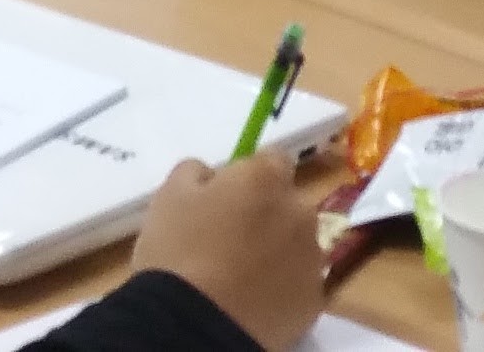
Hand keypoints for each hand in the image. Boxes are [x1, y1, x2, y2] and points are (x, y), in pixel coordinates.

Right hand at [129, 145, 330, 350]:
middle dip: (267, 214)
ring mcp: (312, 258)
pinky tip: (254, 300)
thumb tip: (214, 176)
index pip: (273, 158)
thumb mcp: (169, 196)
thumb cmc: (178, 252)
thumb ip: (196, 172)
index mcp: (265, 180)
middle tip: (231, 239)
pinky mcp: (314, 299)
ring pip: (297, 244)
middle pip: (288, 203)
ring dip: (278, 251)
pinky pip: (299, 283)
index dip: (251, 175)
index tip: (228, 195)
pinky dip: (283, 287)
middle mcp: (299, 211)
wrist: (194, 325)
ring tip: (242, 276)